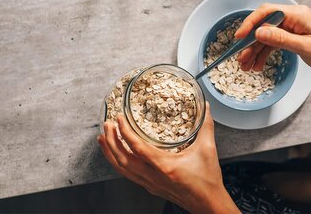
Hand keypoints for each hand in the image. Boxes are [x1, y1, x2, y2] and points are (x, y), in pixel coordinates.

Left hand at [97, 103, 238, 213]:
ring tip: (103, 138)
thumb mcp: (207, 149)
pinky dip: (118, 164)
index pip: (137, 148)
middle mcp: (153, 176)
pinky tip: (115, 155)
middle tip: (106, 124)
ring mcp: (150, 183)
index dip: (125, 132)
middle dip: (111, 141)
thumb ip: (206, 126)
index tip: (119, 118)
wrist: (207, 204)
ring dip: (110, 153)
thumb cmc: (208, 179)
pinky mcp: (151, 187)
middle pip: (123, 159)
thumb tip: (206, 106)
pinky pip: (128, 175)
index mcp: (165, 166)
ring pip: (122, 169)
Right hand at [236, 4, 310, 72]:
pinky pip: (274, 42)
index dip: (250, 23)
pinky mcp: (293, 35)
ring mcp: (292, 26)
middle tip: (240, 57)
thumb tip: (259, 32)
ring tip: (246, 66)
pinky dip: (265, 53)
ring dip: (256, 50)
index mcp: (296, 14)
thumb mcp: (304, 47)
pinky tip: (258, 64)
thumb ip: (280, 39)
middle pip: (264, 25)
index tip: (240, 36)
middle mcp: (292, 17)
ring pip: (267, 36)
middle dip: (250, 42)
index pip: (266, 12)